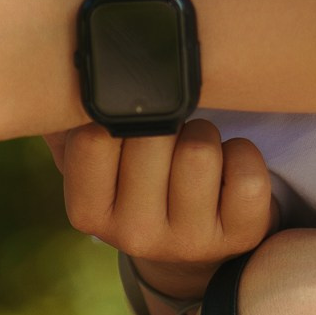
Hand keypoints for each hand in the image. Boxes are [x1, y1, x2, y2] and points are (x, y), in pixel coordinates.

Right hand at [60, 118, 275, 295]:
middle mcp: (133, 235)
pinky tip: (228, 171)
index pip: (94, 138)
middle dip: (168, 118)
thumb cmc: (138, 178)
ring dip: (205, 135)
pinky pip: (247, 169)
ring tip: (196, 153)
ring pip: (200, 149)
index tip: (128, 120)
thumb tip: (68, 73)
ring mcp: (188, 242)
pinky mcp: (239, 236)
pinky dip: (243, 154)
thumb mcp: (96, 158)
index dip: (118, 111)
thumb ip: (72, 118)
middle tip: (168, 138)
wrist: (188, 241)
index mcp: (88, 212)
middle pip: (153, 136)